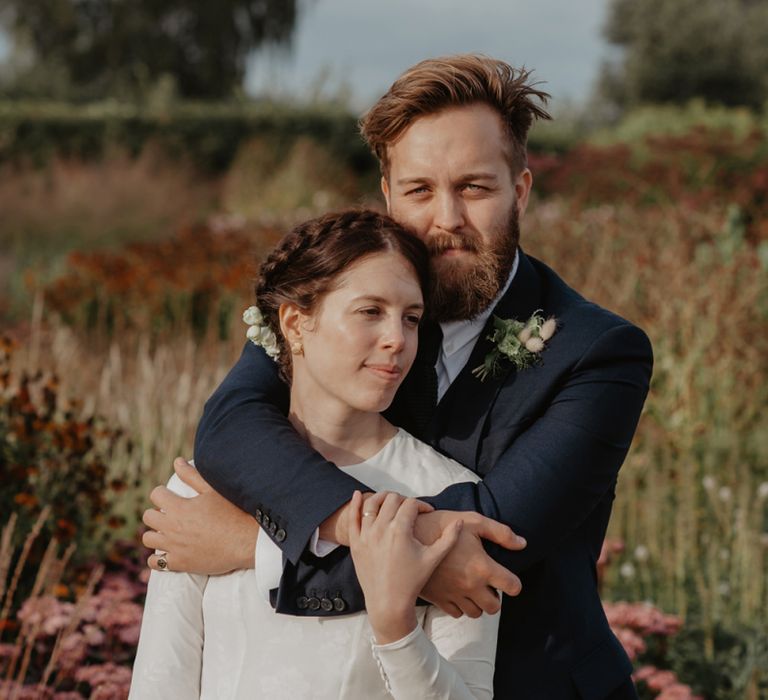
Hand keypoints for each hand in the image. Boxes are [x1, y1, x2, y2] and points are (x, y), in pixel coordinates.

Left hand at [142, 458, 259, 574]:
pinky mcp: (180, 564)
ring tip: (169, 531)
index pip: (155, 494)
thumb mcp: (212, 491)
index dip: (162, 492)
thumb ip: (192, 476)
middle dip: (157, 511)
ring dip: (156, 533)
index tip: (170, 495)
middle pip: (148, 516)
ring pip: (148, 539)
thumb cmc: (232, 513)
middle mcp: (172, 527)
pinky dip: (158, 557)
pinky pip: (156, 563)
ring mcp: (174, 547)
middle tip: (170, 513)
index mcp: (179, 507)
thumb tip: (177, 462)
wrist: (246, 542)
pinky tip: (168, 552)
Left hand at [348, 491, 460, 644]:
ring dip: (382, 498)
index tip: (427, 511)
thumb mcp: (433, 559)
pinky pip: (352, 518)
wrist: (388, 603)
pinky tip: (358, 495)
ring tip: (391, 501)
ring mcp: (366, 535)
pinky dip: (355, 504)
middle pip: (392, 499)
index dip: (422, 505)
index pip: (411, 504)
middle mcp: (381, 529)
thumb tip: (459, 521)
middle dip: (404, 500)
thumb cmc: (412, 581)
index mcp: (400, 530)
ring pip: (372, 504)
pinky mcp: (355, 543)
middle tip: (411, 509)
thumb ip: (449, 538)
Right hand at [415, 510, 525, 617]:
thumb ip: (501, 533)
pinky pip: (456, 613)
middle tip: (488, 584)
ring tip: (473, 588)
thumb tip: (522, 544)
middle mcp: (470, 586)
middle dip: (495, 597)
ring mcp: (454, 594)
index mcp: (482, 568)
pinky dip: (461, 606)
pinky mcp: (439, 599)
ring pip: (475, 613)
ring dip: (478, 603)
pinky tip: (457, 591)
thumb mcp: (474, 521)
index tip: (508, 579)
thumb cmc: (443, 525)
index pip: (512, 587)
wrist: (409, 536)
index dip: (514, 583)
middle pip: (494, 607)